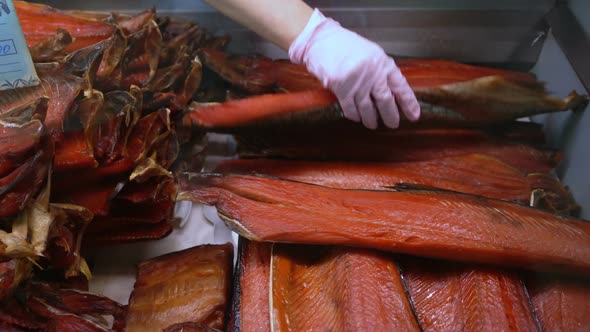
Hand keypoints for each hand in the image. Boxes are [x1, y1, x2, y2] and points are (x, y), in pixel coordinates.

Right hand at [289, 9, 419, 128]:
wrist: (322, 41)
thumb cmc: (344, 46)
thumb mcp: (370, 53)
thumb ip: (380, 70)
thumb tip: (390, 91)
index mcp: (383, 63)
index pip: (401, 86)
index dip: (408, 102)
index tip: (414, 115)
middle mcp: (373, 73)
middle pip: (386, 101)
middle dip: (390, 116)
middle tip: (393, 124)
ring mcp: (358, 82)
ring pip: (368, 108)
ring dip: (371, 119)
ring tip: (372, 124)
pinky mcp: (342, 89)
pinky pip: (350, 109)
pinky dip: (354, 115)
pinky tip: (356, 118)